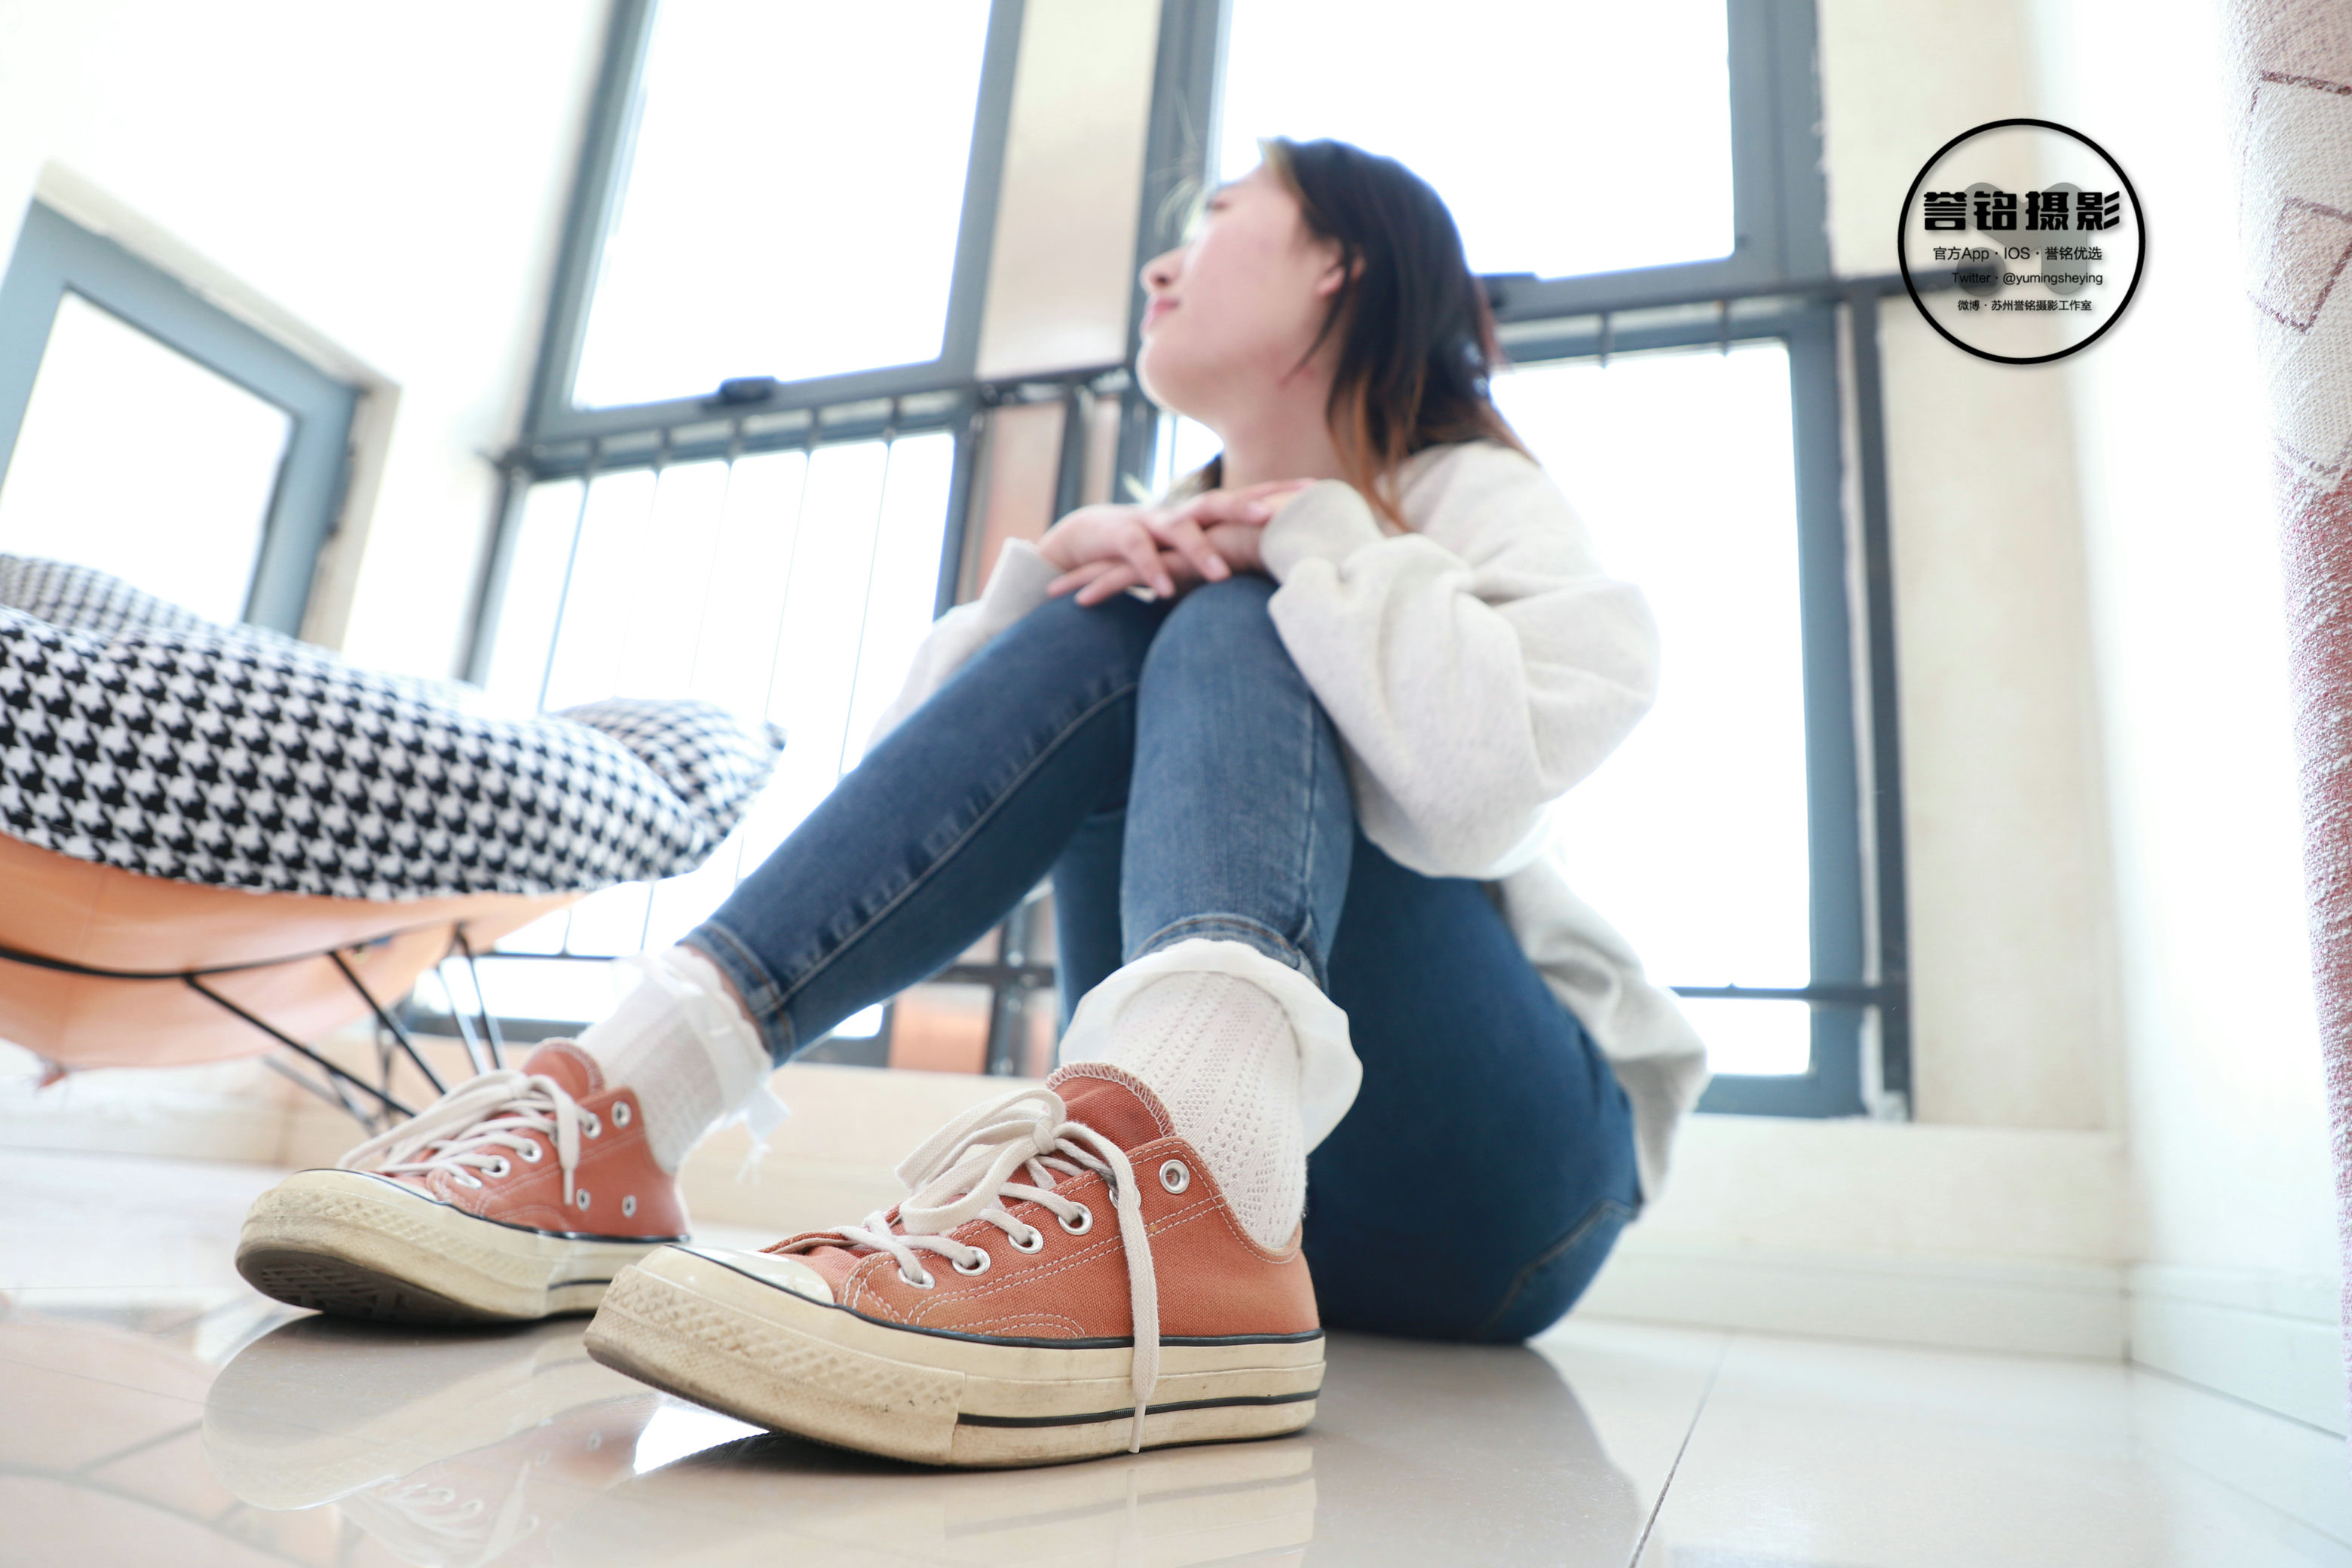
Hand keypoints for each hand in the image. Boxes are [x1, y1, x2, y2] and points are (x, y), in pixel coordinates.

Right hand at [1039, 480, 1315, 606]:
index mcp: (1206, 516)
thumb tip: (1281, 579)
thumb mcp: (1195, 555)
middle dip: (1247, 506)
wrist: (1091, 536)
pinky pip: (1138, 553)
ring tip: (1220, 574)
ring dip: (1201, 551)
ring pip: (1181, 529)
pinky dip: (1151, 571)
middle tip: (1275, 516)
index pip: (1249, 497)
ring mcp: (1152, 521)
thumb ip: (1230, 560)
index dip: (1281, 492)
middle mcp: (1184, 513)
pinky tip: (1162, 592)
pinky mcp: (1121, 536)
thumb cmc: (1156, 550)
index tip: (1319, 489)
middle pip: (1220, 502)